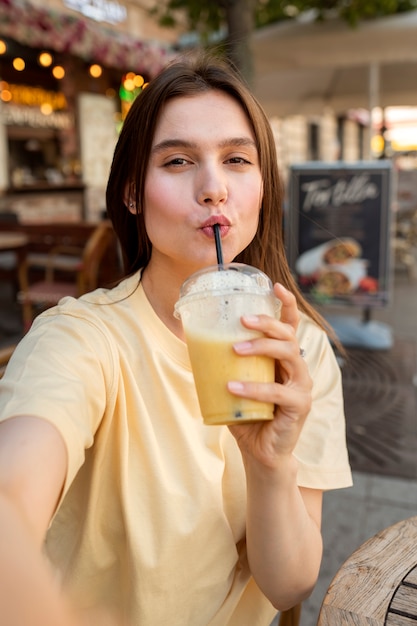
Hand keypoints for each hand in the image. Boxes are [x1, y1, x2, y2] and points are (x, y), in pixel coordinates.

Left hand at [227, 283, 311, 466]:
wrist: (261, 452)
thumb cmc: (247, 414)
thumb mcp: (235, 382)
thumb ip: (225, 363)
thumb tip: (192, 339)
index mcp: (283, 359)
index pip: (290, 325)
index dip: (286, 304)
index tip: (276, 286)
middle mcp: (297, 368)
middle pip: (289, 334)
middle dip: (267, 322)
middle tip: (242, 319)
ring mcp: (302, 385)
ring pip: (289, 354)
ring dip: (261, 347)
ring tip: (234, 348)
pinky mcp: (300, 405)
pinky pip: (278, 391)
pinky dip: (254, 387)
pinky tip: (232, 386)